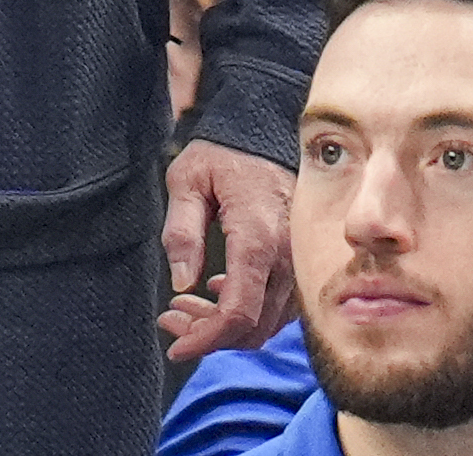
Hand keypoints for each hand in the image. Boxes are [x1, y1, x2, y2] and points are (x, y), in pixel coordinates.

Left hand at [154, 138, 294, 360]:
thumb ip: (182, 232)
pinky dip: (248, 312)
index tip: (175, 347)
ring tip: (187, 306)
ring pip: (266, 322)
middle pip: (252, 327)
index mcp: (257, 237)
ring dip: (226, 326)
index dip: (206, 340)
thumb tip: (182, 284)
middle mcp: (286, 255)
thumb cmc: (223, 151)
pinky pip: (279, 306)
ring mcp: (298, 259)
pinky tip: (219, 292)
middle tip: (172, 318)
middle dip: (208, 336)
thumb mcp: (187, 180)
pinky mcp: (300, 259)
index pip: (238, 313)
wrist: (264, 126)